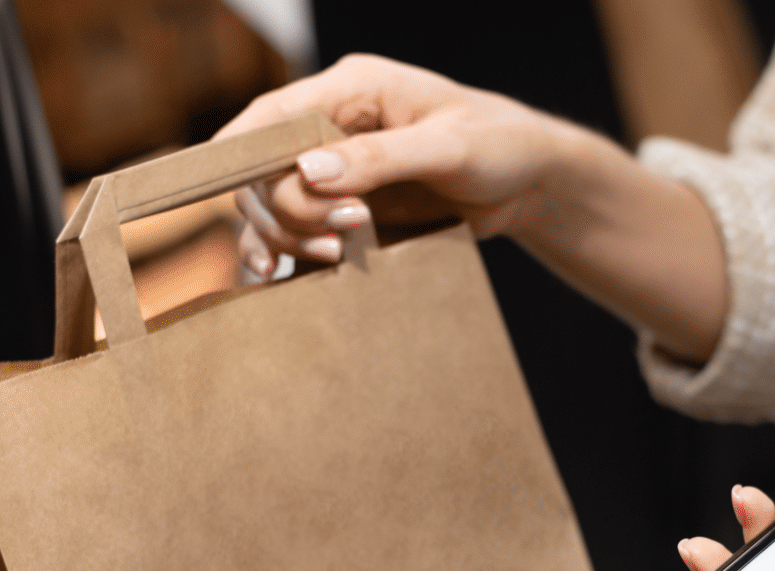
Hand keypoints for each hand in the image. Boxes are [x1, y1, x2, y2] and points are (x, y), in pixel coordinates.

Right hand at [214, 55, 566, 274]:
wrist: (530, 182)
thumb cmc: (500, 145)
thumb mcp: (448, 147)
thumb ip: (381, 158)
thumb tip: (310, 172)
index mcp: (351, 90)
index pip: (271, 116)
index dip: (245, 157)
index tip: (252, 201)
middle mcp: (332, 126)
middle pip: (264, 171)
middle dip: (288, 210)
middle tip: (339, 238)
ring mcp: (335, 169)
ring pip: (272, 205)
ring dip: (286, 236)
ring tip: (333, 256)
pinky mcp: (345, 207)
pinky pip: (295, 231)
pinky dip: (287, 253)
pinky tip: (284, 277)